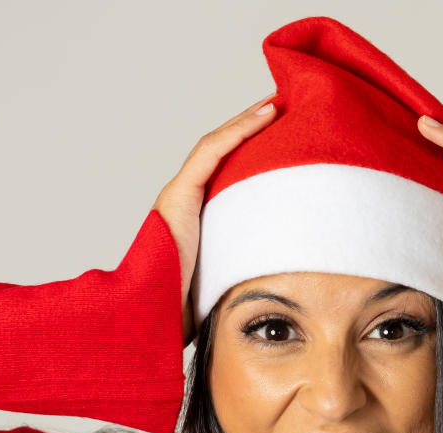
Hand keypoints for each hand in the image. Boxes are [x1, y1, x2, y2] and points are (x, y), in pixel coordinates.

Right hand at [153, 93, 277, 345]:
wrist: (152, 320)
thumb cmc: (189, 312)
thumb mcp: (230, 281)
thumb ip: (249, 268)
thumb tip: (289, 279)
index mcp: (195, 216)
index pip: (225, 170)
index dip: (249, 147)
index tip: (280, 132)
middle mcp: (184, 200)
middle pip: (221, 152)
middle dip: (250, 126)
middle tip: (283, 106)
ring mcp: (178, 196)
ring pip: (217, 145)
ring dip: (247, 120)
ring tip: (278, 103)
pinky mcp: (177, 197)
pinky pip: (211, 153)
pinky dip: (239, 131)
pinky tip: (265, 116)